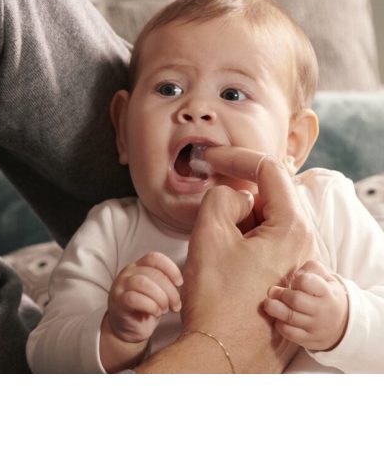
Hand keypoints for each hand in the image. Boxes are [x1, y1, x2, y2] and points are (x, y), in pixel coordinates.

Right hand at [107, 251, 182, 342]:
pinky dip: (150, 306)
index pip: (155, 258)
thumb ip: (165, 282)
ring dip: (160, 298)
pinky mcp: (117, 302)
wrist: (129, 329)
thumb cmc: (146, 309)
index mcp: (139, 266)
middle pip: (152, 273)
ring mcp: (120, 286)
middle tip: (175, 305)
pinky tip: (156, 313)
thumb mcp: (158, 291)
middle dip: (169, 290)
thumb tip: (182, 281)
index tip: (180, 283)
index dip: (170, 268)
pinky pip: (134, 298)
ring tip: (165, 309)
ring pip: (143, 283)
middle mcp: (128, 273)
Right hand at [178, 146, 316, 372]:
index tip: (213, 160)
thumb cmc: (218, 301)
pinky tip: (222, 261)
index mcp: (292, 229)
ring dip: (236, 222)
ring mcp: (296, 265)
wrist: (222, 355)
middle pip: (268, 198)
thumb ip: (222, 196)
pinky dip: (242, 241)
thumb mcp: (210, 233)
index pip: (269, 171)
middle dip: (236, 197)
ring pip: (264, 222)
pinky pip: (264, 245)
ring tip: (213, 245)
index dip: (237, 158)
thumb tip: (235, 196)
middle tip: (208, 209)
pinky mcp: (284, 279)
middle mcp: (303, 245)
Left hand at [263, 259, 348, 350]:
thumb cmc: (326, 294)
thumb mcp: (325, 277)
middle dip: (281, 294)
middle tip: (273, 291)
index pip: (307, 282)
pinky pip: (289, 333)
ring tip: (268, 303)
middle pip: (295, 300)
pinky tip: (278, 317)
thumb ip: (310, 268)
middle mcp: (323, 310)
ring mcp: (316, 327)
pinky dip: (279, 324)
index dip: (296, 279)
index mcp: (327, 292)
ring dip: (274, 308)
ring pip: (290, 317)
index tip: (294, 281)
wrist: (341, 325)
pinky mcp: (308, 340)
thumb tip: (294, 275)